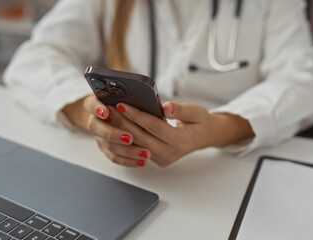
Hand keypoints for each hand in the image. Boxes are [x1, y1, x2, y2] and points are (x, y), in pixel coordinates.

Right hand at [63, 95, 150, 167]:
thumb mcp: (129, 93)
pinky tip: (142, 161)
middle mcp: (95, 119)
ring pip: (108, 145)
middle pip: (96, 128)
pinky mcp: (106, 148)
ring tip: (145, 152)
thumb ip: (141, 98)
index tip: (106, 111)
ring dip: (127, 150)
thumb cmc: (125, 100)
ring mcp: (99, 135)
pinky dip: (128, 160)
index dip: (97, 108)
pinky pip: (114, 157)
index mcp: (97, 101)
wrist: (110, 111)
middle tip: (129, 137)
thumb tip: (165, 107)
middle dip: (113, 133)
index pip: (91, 104)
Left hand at [63, 96, 253, 167]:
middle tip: (108, 108)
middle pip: (140, 137)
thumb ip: (181, 110)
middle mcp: (170, 153)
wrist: (204, 136)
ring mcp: (163, 159)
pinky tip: (118, 124)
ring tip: (109, 115)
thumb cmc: (200, 121)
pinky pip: (139, 148)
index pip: (153, 126)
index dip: (137, 115)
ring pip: (137, 144)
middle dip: (123, 122)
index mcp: (181, 140)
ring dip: (121, 130)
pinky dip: (128, 136)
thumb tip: (166, 107)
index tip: (122, 104)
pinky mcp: (157, 160)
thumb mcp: (196, 112)